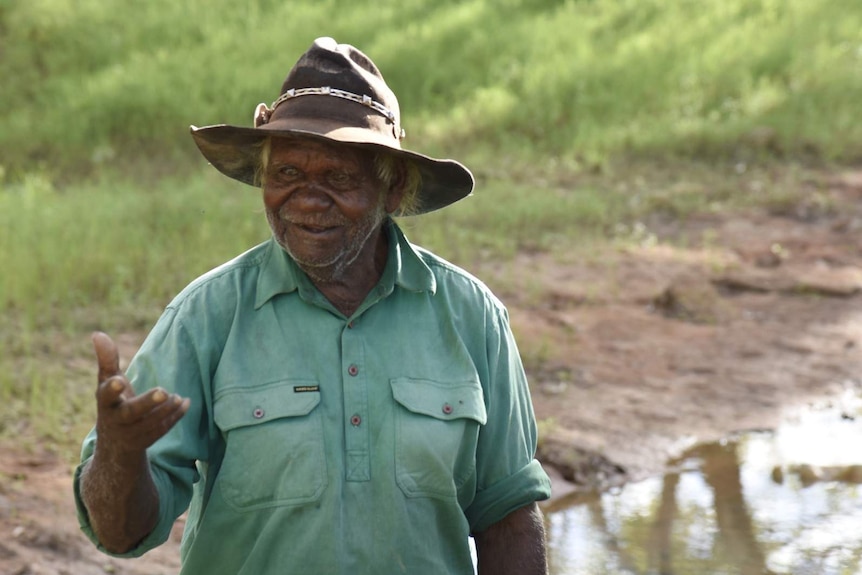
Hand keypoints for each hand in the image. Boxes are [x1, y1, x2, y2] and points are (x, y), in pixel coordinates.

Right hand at [92, 331, 189, 458]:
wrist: (115, 443)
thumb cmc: (113, 403)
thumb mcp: (107, 382)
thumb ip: (106, 360)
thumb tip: (97, 333)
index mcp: (105, 403)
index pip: (105, 396)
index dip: (112, 389)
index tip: (119, 380)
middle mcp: (116, 420)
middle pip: (131, 413)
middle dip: (146, 403)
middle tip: (162, 392)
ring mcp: (131, 433)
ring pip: (151, 423)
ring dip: (166, 409)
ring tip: (177, 396)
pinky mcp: (146, 441)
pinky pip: (162, 429)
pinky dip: (175, 416)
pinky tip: (185, 402)